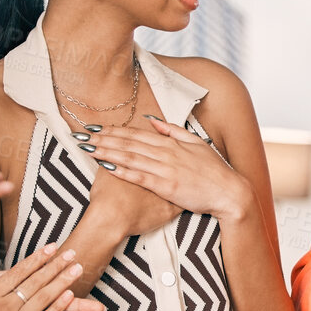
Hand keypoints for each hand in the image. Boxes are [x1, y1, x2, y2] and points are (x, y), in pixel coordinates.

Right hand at [0, 243, 106, 310]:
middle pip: (36, 284)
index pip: (19, 273)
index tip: (53, 247)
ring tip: (77, 273)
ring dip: (63, 286)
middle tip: (73, 255)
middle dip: (56, 267)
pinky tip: (70, 305)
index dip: (38, 259)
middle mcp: (5, 309)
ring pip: (44, 303)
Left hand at [90, 115, 251, 220]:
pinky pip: (139, 176)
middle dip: (103, 138)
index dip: (114, 130)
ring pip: (130, 157)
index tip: (95, 127)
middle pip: (128, 143)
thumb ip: (173, 130)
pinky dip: (122, 170)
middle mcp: (166, 153)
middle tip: (81, 135)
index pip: (136, 133)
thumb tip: (153, 119)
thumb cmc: (214, 169)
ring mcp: (165, 169)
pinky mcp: (166, 186)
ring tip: (87, 147)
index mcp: (171, 142)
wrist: (229, 191)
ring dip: (107, 151)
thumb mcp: (196, 143)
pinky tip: (106, 166)